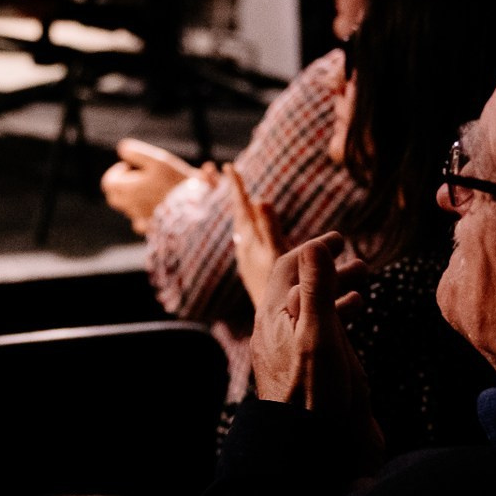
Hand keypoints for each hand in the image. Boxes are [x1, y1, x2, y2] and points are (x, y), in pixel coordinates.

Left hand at [99, 138, 198, 233]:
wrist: (194, 209)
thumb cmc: (175, 182)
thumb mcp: (157, 159)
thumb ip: (136, 153)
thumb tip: (122, 149)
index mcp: (126, 189)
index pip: (108, 182)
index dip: (118, 171)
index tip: (133, 166)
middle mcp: (129, 206)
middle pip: (114, 196)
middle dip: (122, 185)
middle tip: (140, 177)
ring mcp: (139, 219)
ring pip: (127, 209)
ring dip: (134, 198)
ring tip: (153, 189)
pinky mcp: (151, 229)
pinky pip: (140, 223)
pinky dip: (144, 215)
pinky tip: (156, 207)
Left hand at [227, 169, 282, 318]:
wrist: (277, 328)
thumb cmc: (283, 292)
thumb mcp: (277, 256)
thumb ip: (268, 228)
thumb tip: (259, 198)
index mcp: (251, 243)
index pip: (241, 209)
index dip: (235, 188)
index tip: (227, 167)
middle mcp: (246, 252)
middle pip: (235, 216)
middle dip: (227, 194)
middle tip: (212, 172)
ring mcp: (250, 264)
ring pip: (240, 230)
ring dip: (238, 212)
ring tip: (235, 200)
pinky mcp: (256, 274)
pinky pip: (248, 243)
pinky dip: (247, 230)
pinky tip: (250, 237)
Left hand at [248, 232, 380, 453]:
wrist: (308, 446)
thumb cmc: (314, 394)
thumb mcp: (319, 335)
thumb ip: (317, 290)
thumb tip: (315, 246)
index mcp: (274, 317)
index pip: (290, 267)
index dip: (316, 248)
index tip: (342, 239)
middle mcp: (276, 330)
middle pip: (299, 286)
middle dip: (329, 269)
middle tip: (360, 262)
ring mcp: (287, 350)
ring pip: (309, 309)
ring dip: (335, 291)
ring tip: (364, 286)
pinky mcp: (300, 368)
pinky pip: (315, 330)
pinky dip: (336, 315)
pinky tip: (355, 322)